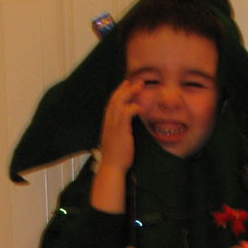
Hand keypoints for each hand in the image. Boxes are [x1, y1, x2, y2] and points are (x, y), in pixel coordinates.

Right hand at [90, 80, 142, 213]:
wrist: (112, 167)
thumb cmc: (116, 157)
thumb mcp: (116, 140)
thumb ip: (120, 130)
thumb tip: (126, 128)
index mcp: (107, 122)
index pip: (112, 102)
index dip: (120, 92)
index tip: (127, 85)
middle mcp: (109, 121)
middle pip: (115, 98)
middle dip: (125, 88)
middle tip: (135, 80)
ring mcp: (113, 125)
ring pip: (120, 102)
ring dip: (130, 93)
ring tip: (140, 86)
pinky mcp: (120, 131)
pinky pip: (126, 114)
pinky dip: (132, 108)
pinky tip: (139, 105)